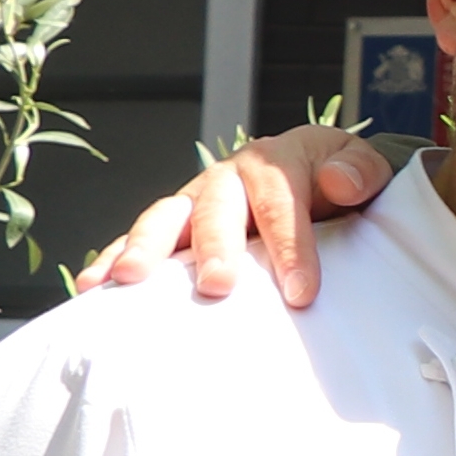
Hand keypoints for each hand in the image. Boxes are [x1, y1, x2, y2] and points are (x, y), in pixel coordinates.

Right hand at [73, 123, 385, 309]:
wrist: (320, 178)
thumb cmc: (340, 180)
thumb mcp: (363, 166)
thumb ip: (360, 170)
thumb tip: (342, 182)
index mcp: (275, 162)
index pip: (281, 201)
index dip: (291, 246)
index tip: (301, 293)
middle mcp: (228, 178)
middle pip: (217, 208)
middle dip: (216, 246)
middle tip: (218, 286)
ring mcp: (196, 201)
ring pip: (166, 218)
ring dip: (147, 247)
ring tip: (132, 280)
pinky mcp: (175, 226)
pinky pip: (138, 239)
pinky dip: (113, 258)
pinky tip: (92, 286)